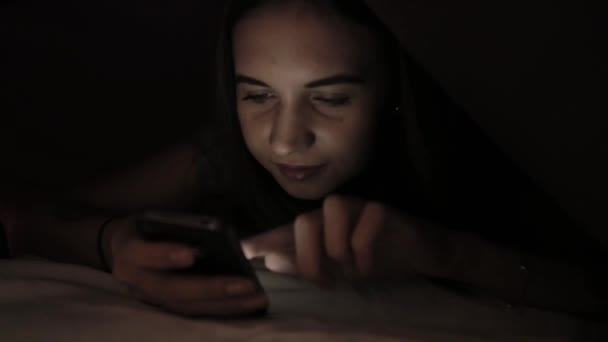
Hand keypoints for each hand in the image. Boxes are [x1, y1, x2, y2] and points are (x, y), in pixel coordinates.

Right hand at [104, 216, 267, 315]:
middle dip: (212, 289)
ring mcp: (150, 298)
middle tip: (246, 284)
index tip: (194, 253)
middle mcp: (136, 280)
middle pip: (173, 290)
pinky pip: (195, 312)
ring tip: (256, 298)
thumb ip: (174, 225)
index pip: (144, 254)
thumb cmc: (146, 227)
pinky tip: (247, 303)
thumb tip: (214, 230)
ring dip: (225, 305)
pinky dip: (222, 309)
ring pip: (187, 307)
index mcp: (129, 251)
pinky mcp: (166, 307)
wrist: (122, 247)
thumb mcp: (152, 218)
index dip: (166, 255)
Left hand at [242, 195, 454, 285]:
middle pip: (304, 220)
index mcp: (320, 228)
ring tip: (350, 270)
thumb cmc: (376, 258)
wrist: (420, 253)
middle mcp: (333, 214)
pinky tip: (369, 266)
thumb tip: (271, 260)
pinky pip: (367, 219)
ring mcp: (359, 208)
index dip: (262, 241)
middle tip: (325, 282)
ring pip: (332, 208)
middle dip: (309, 257)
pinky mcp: (384, 210)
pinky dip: (364, 248)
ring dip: (337, 246)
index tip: (240, 252)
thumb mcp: (338, 271)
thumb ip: (306, 265)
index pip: (285, 232)